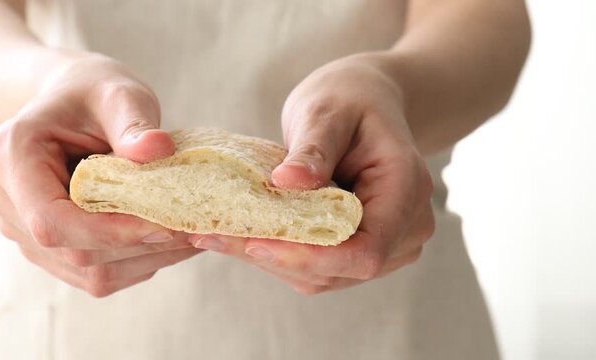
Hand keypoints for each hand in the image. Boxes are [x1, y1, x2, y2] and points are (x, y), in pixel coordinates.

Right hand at [0, 55, 201, 296]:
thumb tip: (158, 149)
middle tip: (195, 229)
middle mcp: (6, 200)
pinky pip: (94, 272)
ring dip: (146, 258)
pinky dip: (137, 261)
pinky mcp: (49, 247)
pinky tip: (168, 238)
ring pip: (88, 271)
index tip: (165, 223)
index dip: (110, 232)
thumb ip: (133, 122)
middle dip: (140, 246)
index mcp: (13, 156)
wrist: (71, 102)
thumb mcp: (117, 92)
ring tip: (190, 234)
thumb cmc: (92, 92)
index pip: (52, 220)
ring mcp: (23, 229)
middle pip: (74, 251)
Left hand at [189, 53, 433, 293]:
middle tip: (212, 237)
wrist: (368, 103)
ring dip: (271, 259)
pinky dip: (279, 253)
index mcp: (406, 187)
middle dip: (277, 257)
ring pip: (326, 275)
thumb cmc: (352, 99)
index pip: (366, 249)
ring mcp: (388, 243)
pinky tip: (240, 234)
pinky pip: (319, 266)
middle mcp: (407, 226)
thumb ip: (314, 148)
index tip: (256, 241)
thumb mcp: (329, 111)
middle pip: (341, 268)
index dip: (312, 256)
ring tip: (215, 235)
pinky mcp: (361, 247)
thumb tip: (287, 182)